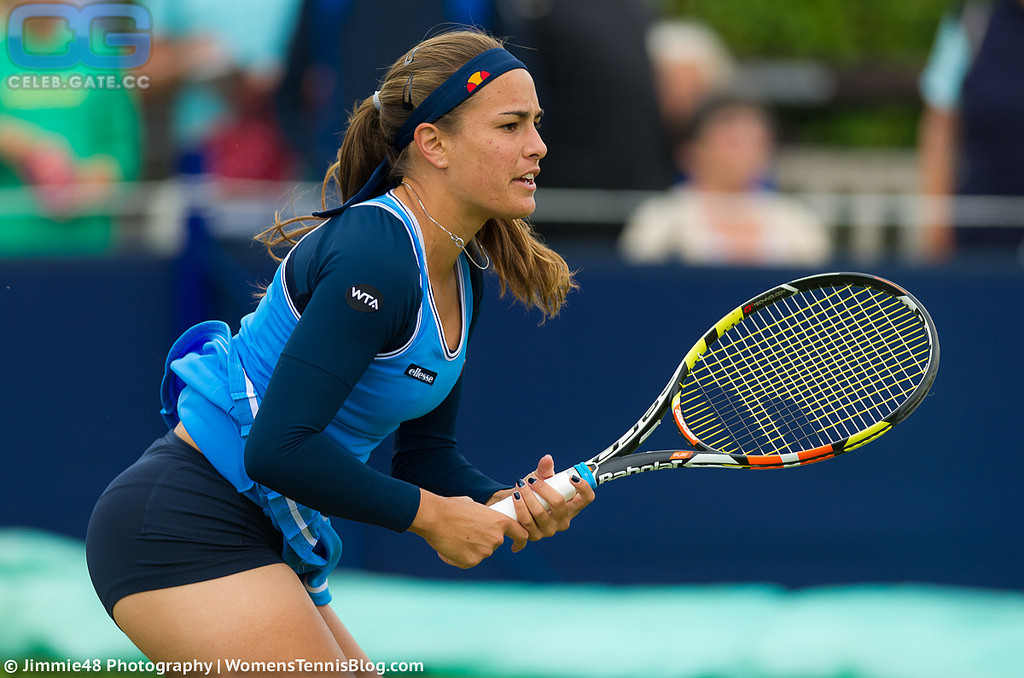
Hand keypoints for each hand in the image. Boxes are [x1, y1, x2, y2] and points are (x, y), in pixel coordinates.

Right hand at [409, 490, 528, 567]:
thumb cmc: (452, 508)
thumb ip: (484, 516)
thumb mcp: (474, 505)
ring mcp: (484, 552)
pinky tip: (448, 545)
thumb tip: (481, 519)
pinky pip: (467, 561)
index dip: (520, 541)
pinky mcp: (471, 562)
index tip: (515, 546)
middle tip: (465, 532)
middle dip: (483, 540)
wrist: (434, 517)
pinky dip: (458, 557)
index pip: (520, 534)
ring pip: (480, 553)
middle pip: (494, 544)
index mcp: (499, 521)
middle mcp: (496, 538)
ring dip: (470, 548)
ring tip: (453, 535)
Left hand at [502, 454, 595, 546]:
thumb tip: (546, 459)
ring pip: (540, 513)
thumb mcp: (542, 479)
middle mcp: (563, 520)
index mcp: (572, 506)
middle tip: (531, 480)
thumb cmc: (535, 492)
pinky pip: (527, 523)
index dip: (584, 488)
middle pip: (558, 503)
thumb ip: (545, 469)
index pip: (587, 498)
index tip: (571, 477)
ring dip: (528, 497)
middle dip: (543, 488)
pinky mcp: (535, 536)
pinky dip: (520, 508)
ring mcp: (550, 529)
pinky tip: (515, 497)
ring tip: (520, 486)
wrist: (517, 506)